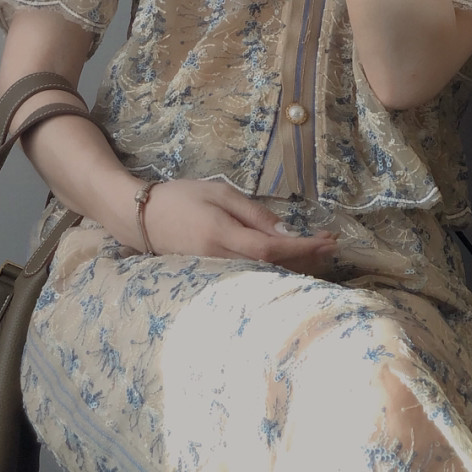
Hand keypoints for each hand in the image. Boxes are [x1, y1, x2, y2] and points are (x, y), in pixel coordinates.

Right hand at [137, 178, 337, 276]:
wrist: (140, 218)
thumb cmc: (180, 197)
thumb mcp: (219, 192)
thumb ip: (254, 214)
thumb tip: (287, 233)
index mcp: (221, 235)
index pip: (272, 249)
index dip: (303, 248)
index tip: (328, 241)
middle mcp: (220, 261)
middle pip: (273, 268)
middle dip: (306, 259)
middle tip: (331, 246)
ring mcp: (215, 274)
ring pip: (264, 276)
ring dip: (294, 268)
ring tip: (319, 256)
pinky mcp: (212, 278)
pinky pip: (251, 278)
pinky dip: (275, 272)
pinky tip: (290, 266)